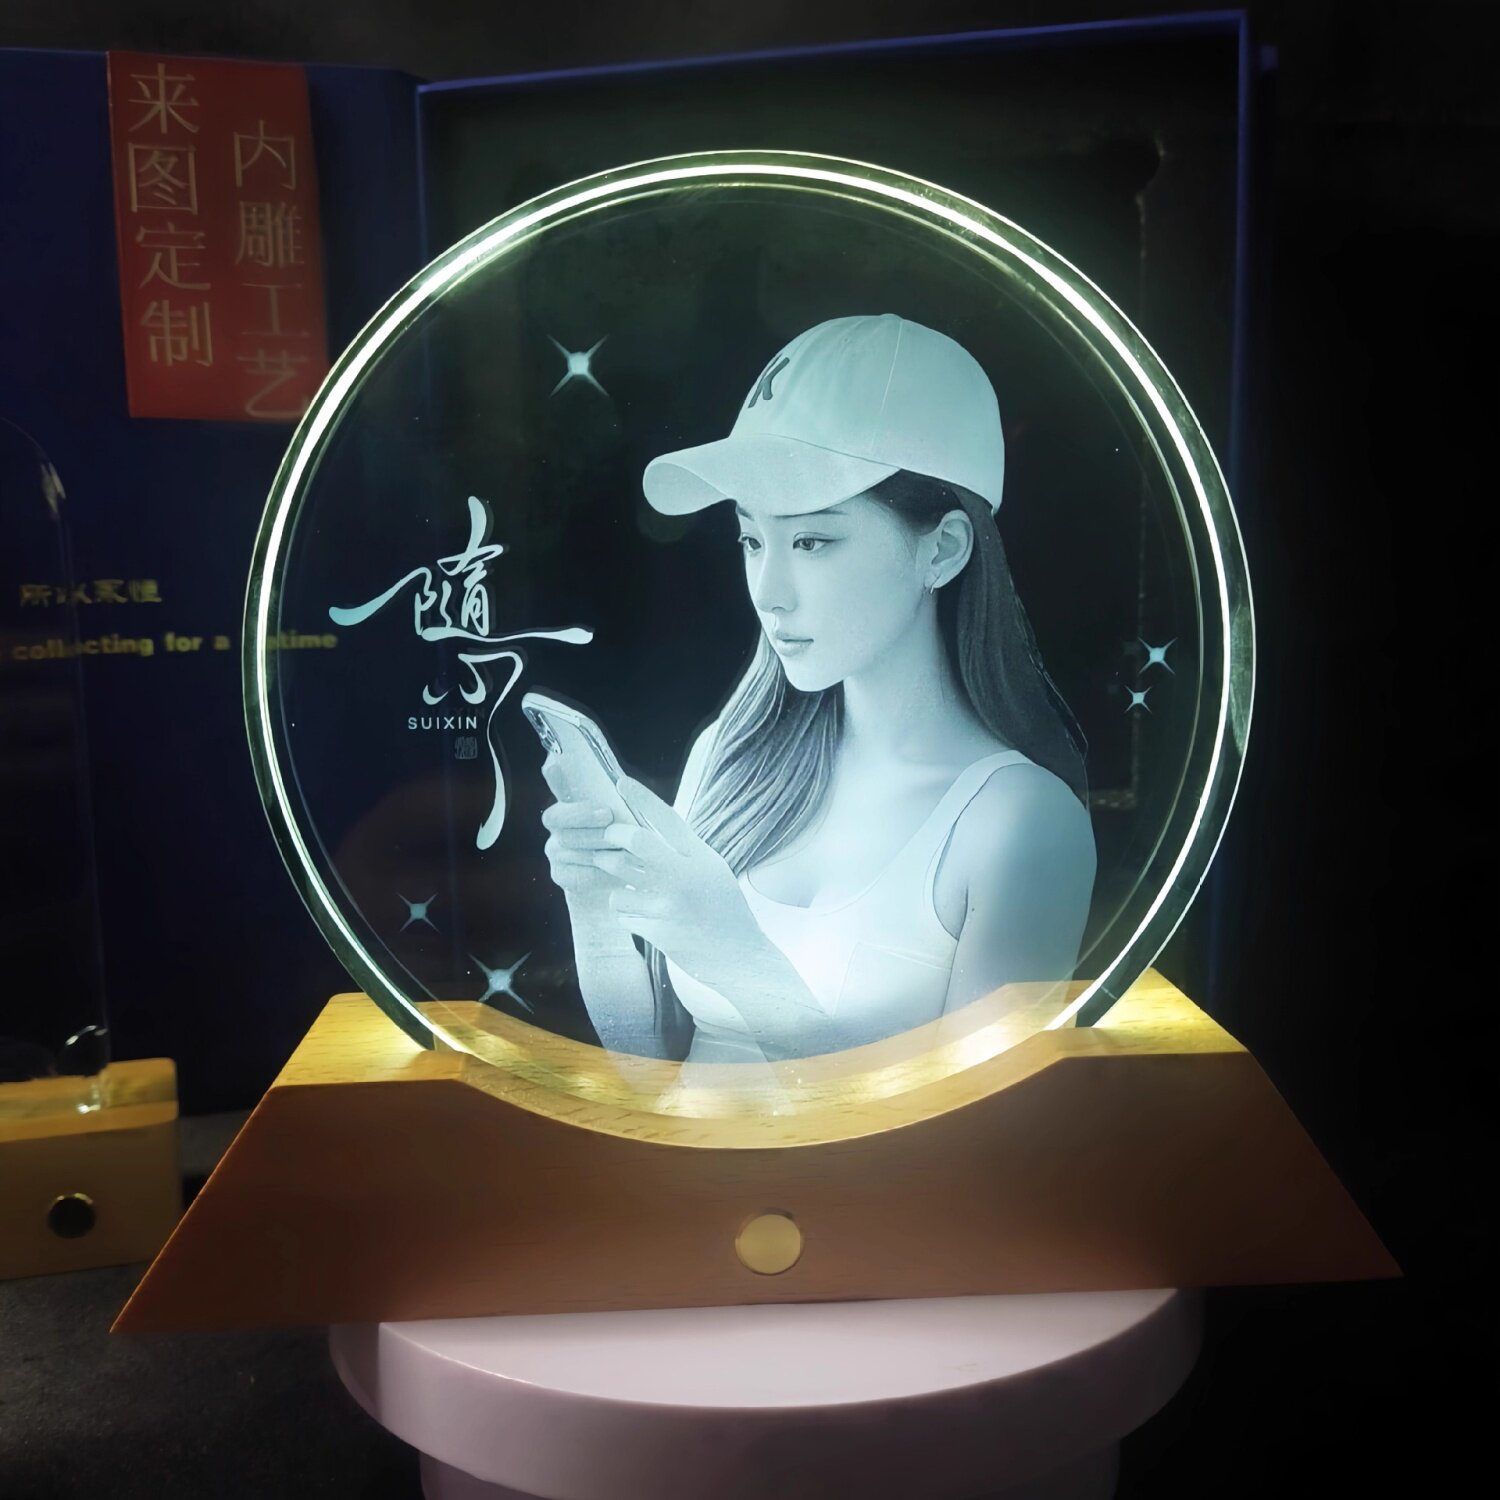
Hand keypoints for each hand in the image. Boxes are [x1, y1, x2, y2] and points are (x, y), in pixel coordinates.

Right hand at [539, 755, 621, 914]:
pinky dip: (598, 875)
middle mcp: (559, 827)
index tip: (556, 766)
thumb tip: (621, 783)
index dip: (555, 778)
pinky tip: (617, 876)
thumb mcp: (632, 818)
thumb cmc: (633, 840)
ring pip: (566, 848)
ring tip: (622, 848)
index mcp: (574, 804)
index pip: (557, 786)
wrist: (635, 877)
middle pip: (557, 819)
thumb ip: (622, 801)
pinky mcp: (562, 876)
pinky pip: (574, 875)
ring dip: (596, 847)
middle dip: (583, 818)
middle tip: (608, 817)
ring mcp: (557, 852)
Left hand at [594, 777, 763, 985]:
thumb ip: (684, 851)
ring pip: (619, 880)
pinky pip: (622, 913)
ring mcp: (671, 905)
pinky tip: (644, 918)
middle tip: (607, 842)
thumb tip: (646, 827)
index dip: (641, 798)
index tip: (620, 782)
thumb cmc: (724, 909)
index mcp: (702, 857)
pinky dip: (626, 914)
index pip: (667, 819)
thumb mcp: (712, 870)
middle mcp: (686, 876)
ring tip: (629, 889)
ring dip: (616, 884)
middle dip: (613, 838)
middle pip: (635, 841)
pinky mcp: (658, 931)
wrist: (740, 957)